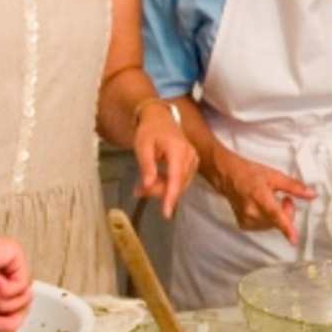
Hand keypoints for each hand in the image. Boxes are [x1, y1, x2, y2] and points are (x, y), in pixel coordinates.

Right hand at [0, 227, 34, 331]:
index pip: (4, 311)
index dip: (9, 331)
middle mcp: (0, 276)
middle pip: (19, 309)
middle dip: (8, 322)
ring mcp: (9, 266)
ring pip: (23, 302)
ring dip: (3, 304)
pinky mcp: (15, 257)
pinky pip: (23, 288)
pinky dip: (6, 291)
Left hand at [133, 104, 198, 219]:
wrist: (160, 119)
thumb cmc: (149, 131)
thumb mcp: (142, 147)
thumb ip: (146, 166)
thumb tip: (148, 186)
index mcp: (178, 150)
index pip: (175, 178)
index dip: (170, 197)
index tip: (166, 213)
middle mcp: (190, 156)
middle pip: (177, 184)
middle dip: (159, 192)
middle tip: (138, 191)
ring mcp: (193, 160)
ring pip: (179, 184)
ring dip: (162, 189)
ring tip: (142, 186)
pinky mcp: (192, 163)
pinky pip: (181, 180)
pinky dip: (167, 184)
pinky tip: (155, 181)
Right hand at [213, 149, 315, 244]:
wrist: (228, 177)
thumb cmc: (250, 174)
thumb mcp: (275, 176)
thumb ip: (294, 187)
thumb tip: (312, 195)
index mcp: (261, 197)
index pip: (276, 215)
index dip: (286, 228)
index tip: (293, 240)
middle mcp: (252, 211)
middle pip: (278, 221)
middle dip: (287, 212)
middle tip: (285, 198)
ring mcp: (246, 219)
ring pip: (272, 225)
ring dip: (277, 217)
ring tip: (271, 201)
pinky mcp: (243, 225)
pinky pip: (263, 227)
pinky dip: (267, 220)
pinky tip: (262, 209)